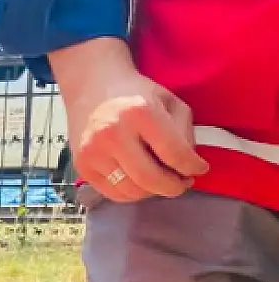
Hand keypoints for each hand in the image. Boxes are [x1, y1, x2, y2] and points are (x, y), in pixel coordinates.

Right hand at [52, 38, 207, 202]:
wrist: (91, 88)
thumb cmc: (135, 94)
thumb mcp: (169, 101)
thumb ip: (183, 133)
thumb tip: (187, 167)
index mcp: (140, 113)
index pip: (174, 153)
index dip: (193, 167)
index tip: (200, 170)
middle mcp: (112, 134)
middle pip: (151, 178)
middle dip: (174, 187)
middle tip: (182, 184)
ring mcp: (93, 152)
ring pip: (132, 191)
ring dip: (152, 192)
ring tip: (160, 181)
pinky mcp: (82, 166)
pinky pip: (112, 193)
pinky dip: (131, 193)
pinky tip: (139, 181)